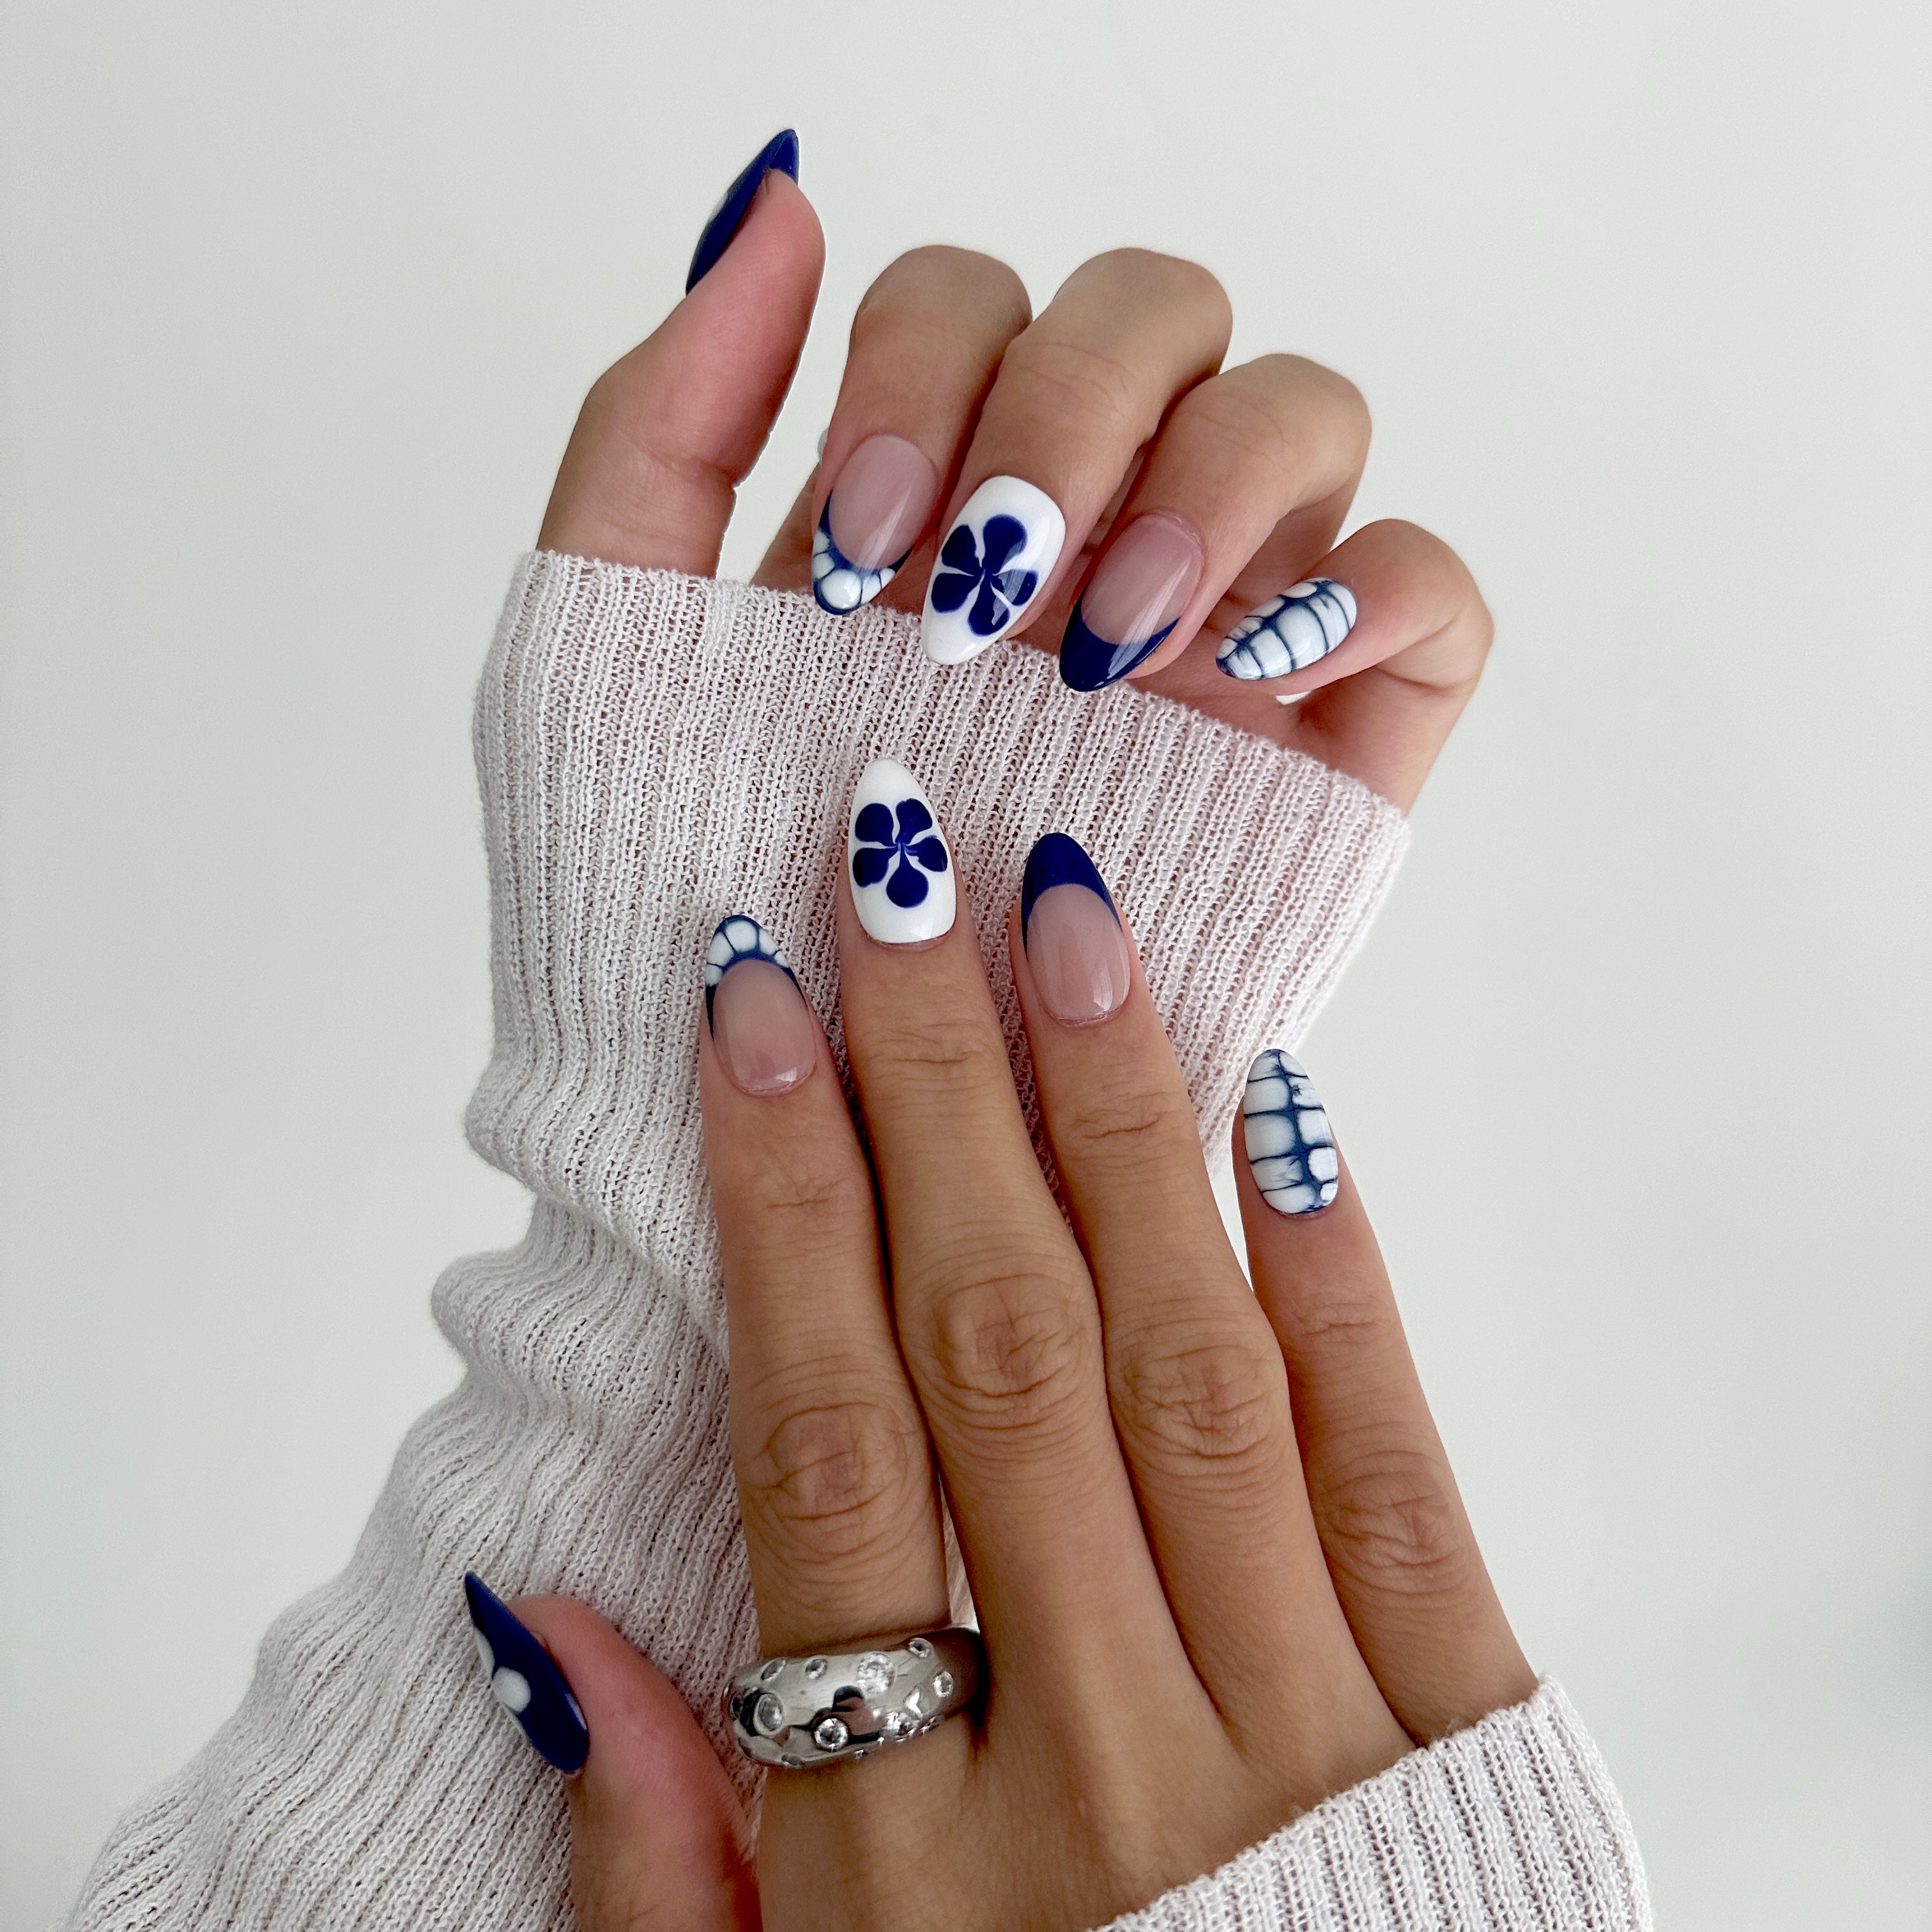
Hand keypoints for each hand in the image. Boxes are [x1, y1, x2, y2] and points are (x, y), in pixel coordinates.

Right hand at [511, 803, 1534, 1931]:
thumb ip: (665, 1854)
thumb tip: (528, 1613)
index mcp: (915, 1849)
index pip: (824, 1447)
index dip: (782, 1201)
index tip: (757, 1006)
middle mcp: (1110, 1758)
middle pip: (998, 1351)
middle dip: (936, 1085)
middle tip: (897, 873)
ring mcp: (1310, 1735)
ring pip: (1184, 1366)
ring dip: (1119, 1119)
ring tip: (1070, 920)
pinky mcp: (1469, 1729)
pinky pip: (1391, 1467)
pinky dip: (1331, 1273)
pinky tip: (1281, 1107)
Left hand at [539, 137, 1489, 810]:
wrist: (792, 1122)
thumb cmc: (680, 896)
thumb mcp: (606, 644)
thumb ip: (665, 413)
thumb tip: (780, 197)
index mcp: (927, 501)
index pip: (973, 306)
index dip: (921, 372)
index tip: (856, 556)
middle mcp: (1081, 537)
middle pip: (1153, 315)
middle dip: (1064, 416)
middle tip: (979, 601)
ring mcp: (1216, 631)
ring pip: (1301, 410)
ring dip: (1207, 485)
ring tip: (1100, 652)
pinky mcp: (1329, 746)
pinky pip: (1428, 590)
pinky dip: (1369, 589)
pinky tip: (1245, 667)